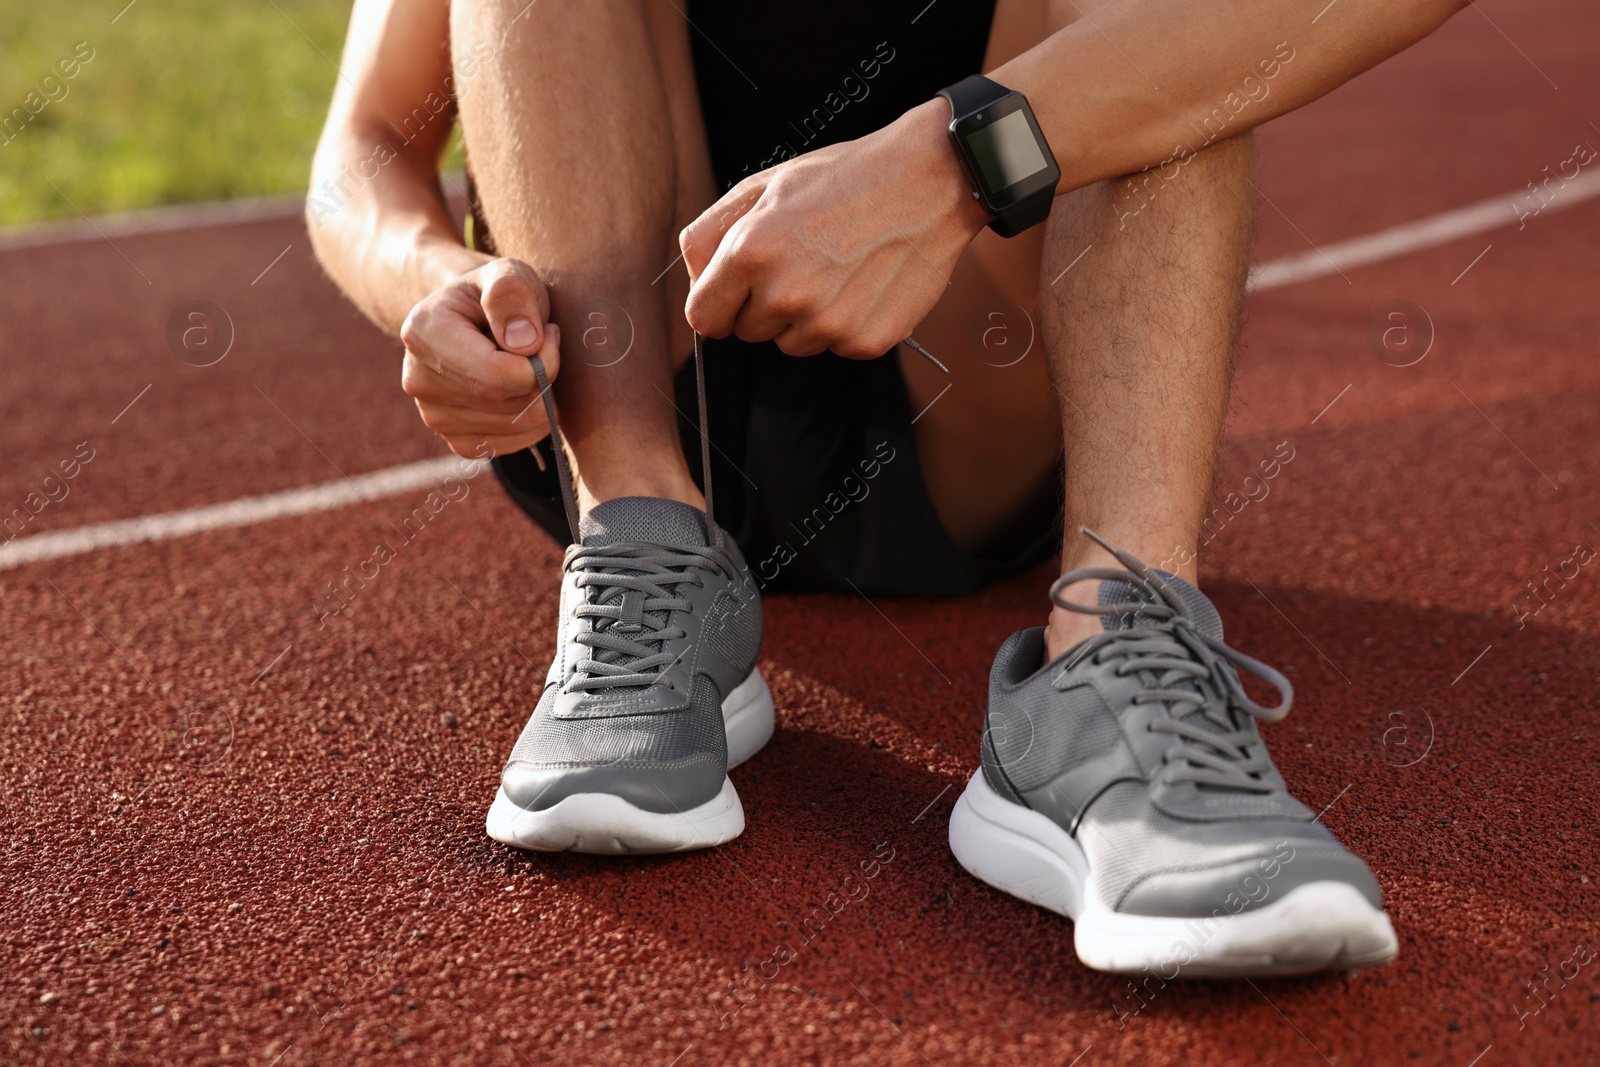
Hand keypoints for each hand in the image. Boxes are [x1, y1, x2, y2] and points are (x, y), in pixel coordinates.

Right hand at [399, 258, 562, 457]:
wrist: (472, 318)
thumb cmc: (494, 293)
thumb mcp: (508, 274)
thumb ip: (512, 295)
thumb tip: (525, 345)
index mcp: (424, 333)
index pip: (501, 374)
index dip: (544, 359)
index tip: (548, 332)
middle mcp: (419, 381)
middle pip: (511, 403)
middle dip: (544, 378)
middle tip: (541, 346)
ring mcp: (434, 416)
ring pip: (517, 426)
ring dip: (540, 398)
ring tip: (525, 364)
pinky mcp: (456, 440)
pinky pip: (511, 445)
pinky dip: (531, 422)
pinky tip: (521, 391)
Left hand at [680, 101, 989, 358]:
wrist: (929, 180)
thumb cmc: (845, 178)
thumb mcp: (765, 185)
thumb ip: (711, 233)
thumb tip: (693, 282)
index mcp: (750, 252)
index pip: (703, 317)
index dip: (717, 304)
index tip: (733, 295)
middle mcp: (786, 294)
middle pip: (747, 332)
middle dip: (763, 305)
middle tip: (801, 262)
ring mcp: (828, 323)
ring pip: (790, 344)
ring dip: (804, 318)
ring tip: (836, 269)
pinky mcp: (865, 341)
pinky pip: (835, 347)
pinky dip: (846, 323)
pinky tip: (864, 283)